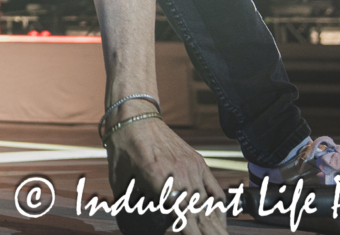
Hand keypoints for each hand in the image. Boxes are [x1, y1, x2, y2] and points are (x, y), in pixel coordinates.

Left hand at [108, 114, 228, 234]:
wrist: (135, 117)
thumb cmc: (123, 148)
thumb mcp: (120, 179)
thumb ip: (128, 204)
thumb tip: (129, 227)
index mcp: (159, 179)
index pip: (182, 216)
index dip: (191, 233)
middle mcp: (180, 174)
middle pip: (201, 215)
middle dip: (208, 233)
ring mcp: (192, 168)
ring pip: (210, 206)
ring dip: (215, 226)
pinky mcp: (199, 162)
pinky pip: (215, 190)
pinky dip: (219, 209)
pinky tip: (220, 222)